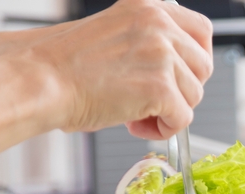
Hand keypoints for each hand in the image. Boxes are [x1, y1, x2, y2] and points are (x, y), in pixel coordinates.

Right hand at [30, 0, 213, 138]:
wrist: (41, 79)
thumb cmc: (67, 65)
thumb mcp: (117, 33)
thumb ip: (149, 42)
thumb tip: (180, 71)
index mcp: (150, 6)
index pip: (202, 30)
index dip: (195, 60)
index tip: (180, 77)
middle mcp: (160, 24)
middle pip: (203, 67)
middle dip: (183, 90)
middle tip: (151, 100)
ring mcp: (162, 54)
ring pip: (194, 96)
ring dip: (169, 112)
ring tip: (135, 113)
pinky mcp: (160, 88)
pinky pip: (183, 119)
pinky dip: (162, 130)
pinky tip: (136, 124)